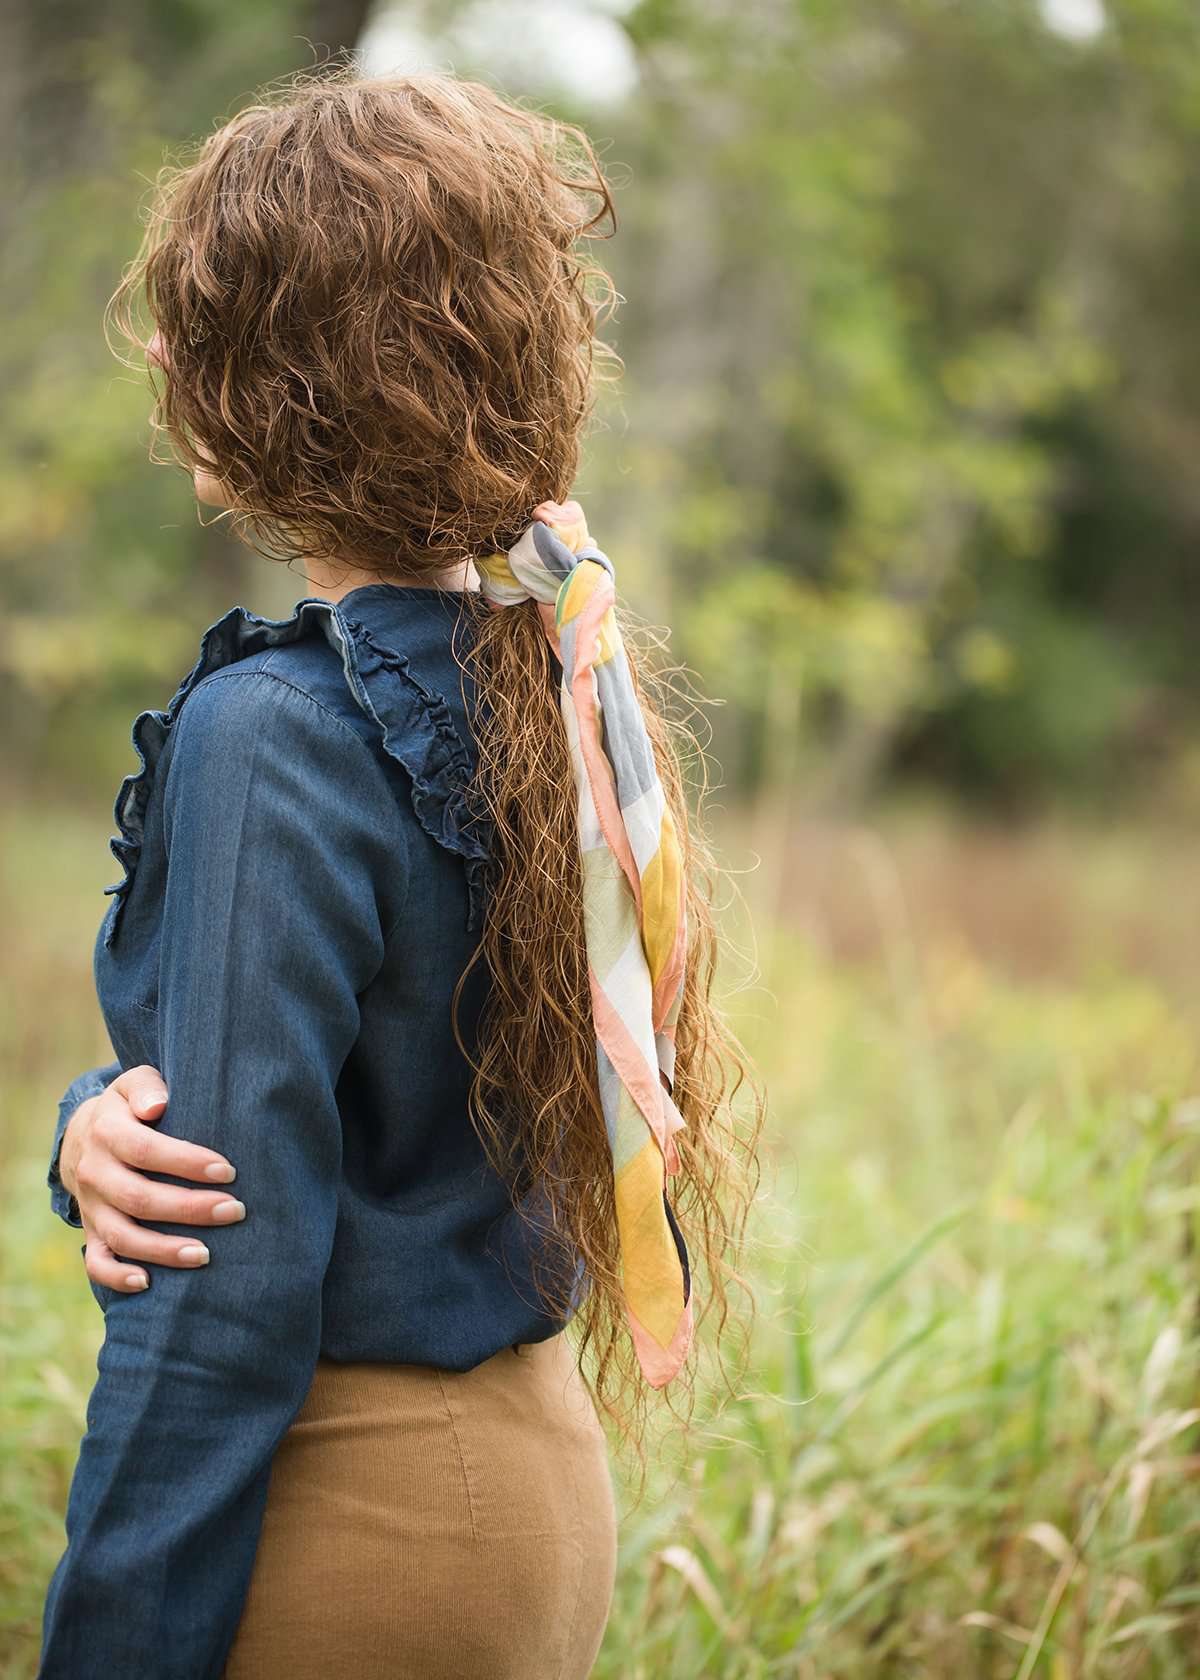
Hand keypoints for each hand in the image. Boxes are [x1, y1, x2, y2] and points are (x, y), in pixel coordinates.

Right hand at [60, 1064, 246, 1293]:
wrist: (84, 1135)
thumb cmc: (130, 1107)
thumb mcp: (134, 1084)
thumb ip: (147, 1087)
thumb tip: (159, 1104)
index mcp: (106, 1132)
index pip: (145, 1150)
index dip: (187, 1162)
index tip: (228, 1171)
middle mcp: (94, 1173)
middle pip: (139, 1198)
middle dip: (190, 1208)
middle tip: (235, 1211)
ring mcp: (91, 1207)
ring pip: (122, 1236)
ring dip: (163, 1250)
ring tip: (206, 1255)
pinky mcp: (91, 1231)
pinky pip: (97, 1262)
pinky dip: (117, 1277)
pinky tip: (148, 1283)